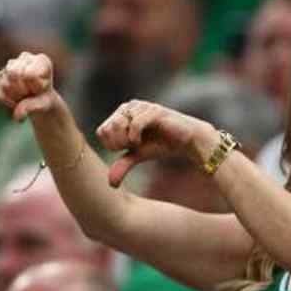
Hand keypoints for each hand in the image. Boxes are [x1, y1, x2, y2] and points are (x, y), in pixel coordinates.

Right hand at [0, 51, 60, 121]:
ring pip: (6, 83)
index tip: (42, 89)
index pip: (30, 74)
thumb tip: (17, 116)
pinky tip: (16, 99)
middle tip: (32, 93)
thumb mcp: (45, 104)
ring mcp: (12, 64)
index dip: (35, 87)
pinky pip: (0, 91)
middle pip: (14, 74)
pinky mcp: (1, 74)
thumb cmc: (45, 99)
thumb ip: (33, 107)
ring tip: (25, 95)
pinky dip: (8, 100)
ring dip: (16, 95)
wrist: (39, 101)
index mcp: (42, 60)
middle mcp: (26, 58)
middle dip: (23, 89)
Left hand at [95, 100, 215, 187]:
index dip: (112, 145)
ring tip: (140, 142)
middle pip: (108, 128)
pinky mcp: (153, 110)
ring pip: (118, 125)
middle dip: (119, 144)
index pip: (102, 131)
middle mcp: (129, 106)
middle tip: (135, 146)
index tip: (129, 149)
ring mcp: (141, 106)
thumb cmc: (162, 145)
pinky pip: (134, 124)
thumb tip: (111, 184)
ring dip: (127, 140)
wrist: (187, 142)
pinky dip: (135, 137)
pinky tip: (141, 141)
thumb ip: (123, 165)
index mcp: (121, 114)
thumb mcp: (139, 156)